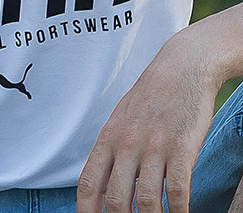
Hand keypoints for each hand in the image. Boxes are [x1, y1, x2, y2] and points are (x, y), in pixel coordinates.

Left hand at [76, 34, 216, 212]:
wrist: (181, 69)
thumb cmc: (149, 98)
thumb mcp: (120, 122)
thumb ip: (110, 151)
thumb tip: (102, 184)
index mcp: (107, 140)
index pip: (88, 183)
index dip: (85, 210)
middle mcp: (126, 145)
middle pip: (115, 198)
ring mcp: (153, 148)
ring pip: (145, 200)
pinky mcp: (181, 148)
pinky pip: (177, 191)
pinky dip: (178, 212)